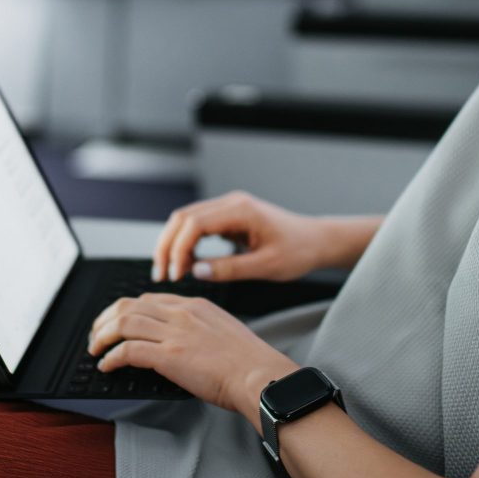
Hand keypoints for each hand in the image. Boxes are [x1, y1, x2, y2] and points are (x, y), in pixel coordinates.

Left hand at [87, 293, 296, 418]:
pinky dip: (111, 358)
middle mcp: (181, 313)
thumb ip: (199, 329)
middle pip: (128, 306)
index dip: (125, 310)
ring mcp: (174, 333)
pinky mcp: (169, 355)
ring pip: (122, 324)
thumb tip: (182, 344)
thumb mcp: (223, 331)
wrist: (259, 374)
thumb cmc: (249, 362)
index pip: (149, 299)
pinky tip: (107, 366)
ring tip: (95, 350)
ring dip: (102, 337)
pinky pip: (128, 351)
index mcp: (195, 305)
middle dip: (105, 319)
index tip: (116, 322)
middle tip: (96, 334)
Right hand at [153, 190, 356, 282]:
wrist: (316, 241)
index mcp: (240, 210)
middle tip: (162, 274)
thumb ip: (229, 269)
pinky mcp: (229, 216)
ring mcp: (229, 207)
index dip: (178, 249)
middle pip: (183, 217)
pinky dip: (187, 243)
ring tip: (172, 272)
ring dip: (174, 244)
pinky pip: (198, 225)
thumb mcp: (266, 266)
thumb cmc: (298, 251)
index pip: (194, 223)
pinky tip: (186, 264)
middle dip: (168, 245)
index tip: (174, 274)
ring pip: (187, 220)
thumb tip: (195, 271)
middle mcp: (231, 203)